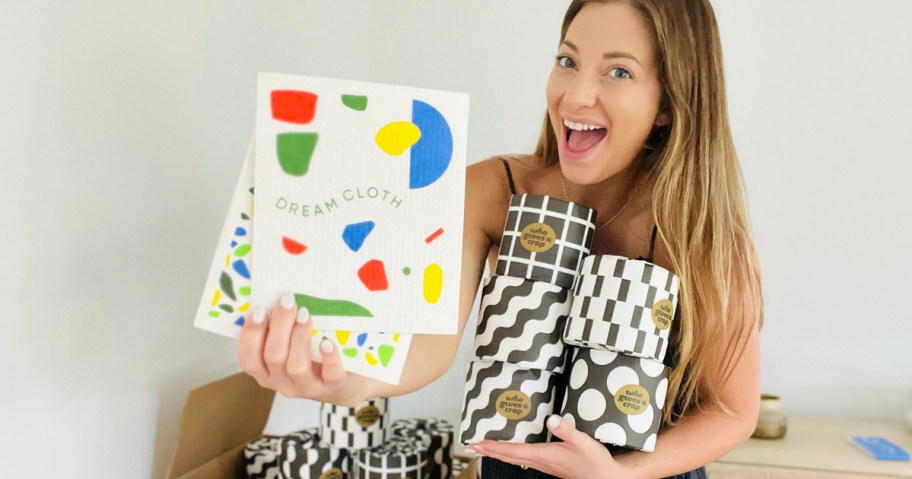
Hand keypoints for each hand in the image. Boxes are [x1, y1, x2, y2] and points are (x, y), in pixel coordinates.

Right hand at [237, 292, 367, 405]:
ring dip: (299, 337)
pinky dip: (328, 357)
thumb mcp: (289, 348)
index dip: (251, 335)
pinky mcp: (333, 385)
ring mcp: (308, 387)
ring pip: (296, 366)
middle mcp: (283, 383)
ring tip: (305, 315)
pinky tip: (327, 342)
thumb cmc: (312, 357)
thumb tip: (275, 300)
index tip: (260, 310)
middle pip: (273, 357)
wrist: (345, 383)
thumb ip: (279, 331)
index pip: (249, 360)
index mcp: (267, 373)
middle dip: (279, 326)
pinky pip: (330, 373)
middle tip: (288, 302)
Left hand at [467, 415, 630, 478]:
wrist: (605, 478)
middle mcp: (540, 461)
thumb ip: (566, 429)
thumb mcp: (582, 442)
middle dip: (488, 450)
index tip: (476, 443)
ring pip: (514, 458)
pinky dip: (510, 452)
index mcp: (544, 455)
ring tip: (483, 446)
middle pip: (508, 456)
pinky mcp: (549, 464)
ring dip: (497, 452)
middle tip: (470, 445)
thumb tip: (550, 418)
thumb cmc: (594, 462)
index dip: (493, 446)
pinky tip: (510, 449)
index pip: (512, 450)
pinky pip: (523, 458)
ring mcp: (544, 464)